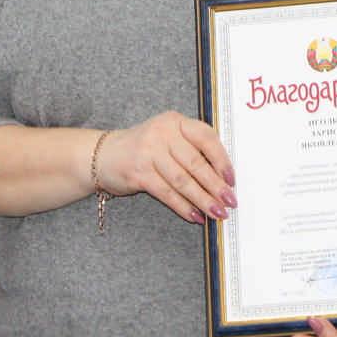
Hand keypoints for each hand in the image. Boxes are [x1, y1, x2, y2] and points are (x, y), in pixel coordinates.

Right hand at [95, 111, 234, 223]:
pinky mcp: (138, 173)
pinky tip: (194, 215)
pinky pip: (166, 193)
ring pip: (182, 181)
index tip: (232, 179)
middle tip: (229, 201)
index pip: (206, 137)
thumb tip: (223, 176)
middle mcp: (162, 133)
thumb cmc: (145, 148)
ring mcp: (148, 152)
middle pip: (195, 162)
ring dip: (202, 200)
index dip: (222, 160)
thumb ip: (192, 149)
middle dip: (215, 186)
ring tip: (216, 212)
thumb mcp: (168, 138)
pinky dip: (183, 206)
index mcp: (175, 121)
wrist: (104, 154)